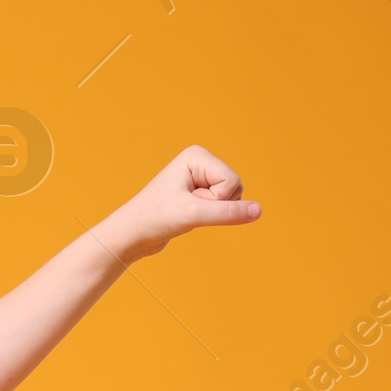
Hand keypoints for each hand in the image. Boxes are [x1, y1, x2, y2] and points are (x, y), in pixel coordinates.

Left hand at [103, 145, 260, 261]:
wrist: (131, 235)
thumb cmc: (155, 219)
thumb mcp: (193, 215)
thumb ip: (228, 212)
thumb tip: (259, 211)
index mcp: (197, 155)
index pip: (232, 180)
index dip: (215, 200)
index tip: (188, 203)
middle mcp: (200, 162)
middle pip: (234, 188)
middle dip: (214, 206)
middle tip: (185, 209)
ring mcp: (200, 178)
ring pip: (230, 199)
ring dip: (211, 213)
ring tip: (184, 213)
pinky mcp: (198, 194)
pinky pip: (221, 207)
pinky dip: (208, 217)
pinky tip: (187, 216)